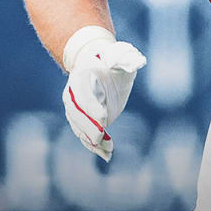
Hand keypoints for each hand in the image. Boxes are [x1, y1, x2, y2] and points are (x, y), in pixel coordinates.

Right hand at [60, 26, 146, 161]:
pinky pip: (83, 135)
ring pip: (78, 127)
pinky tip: (106, 154)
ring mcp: (73, 108)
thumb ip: (126, 59)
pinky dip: (93, 146)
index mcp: (81, 76)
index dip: (92, 108)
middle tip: (101, 137)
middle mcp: (72, 93)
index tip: (104, 120)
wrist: (96, 66)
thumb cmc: (111, 61)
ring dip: (91, 140)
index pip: (83, 95)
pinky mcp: (79, 119)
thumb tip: (137, 62)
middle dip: (89, 127)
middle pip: (77, 114)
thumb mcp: (120, 56)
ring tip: (107, 149)